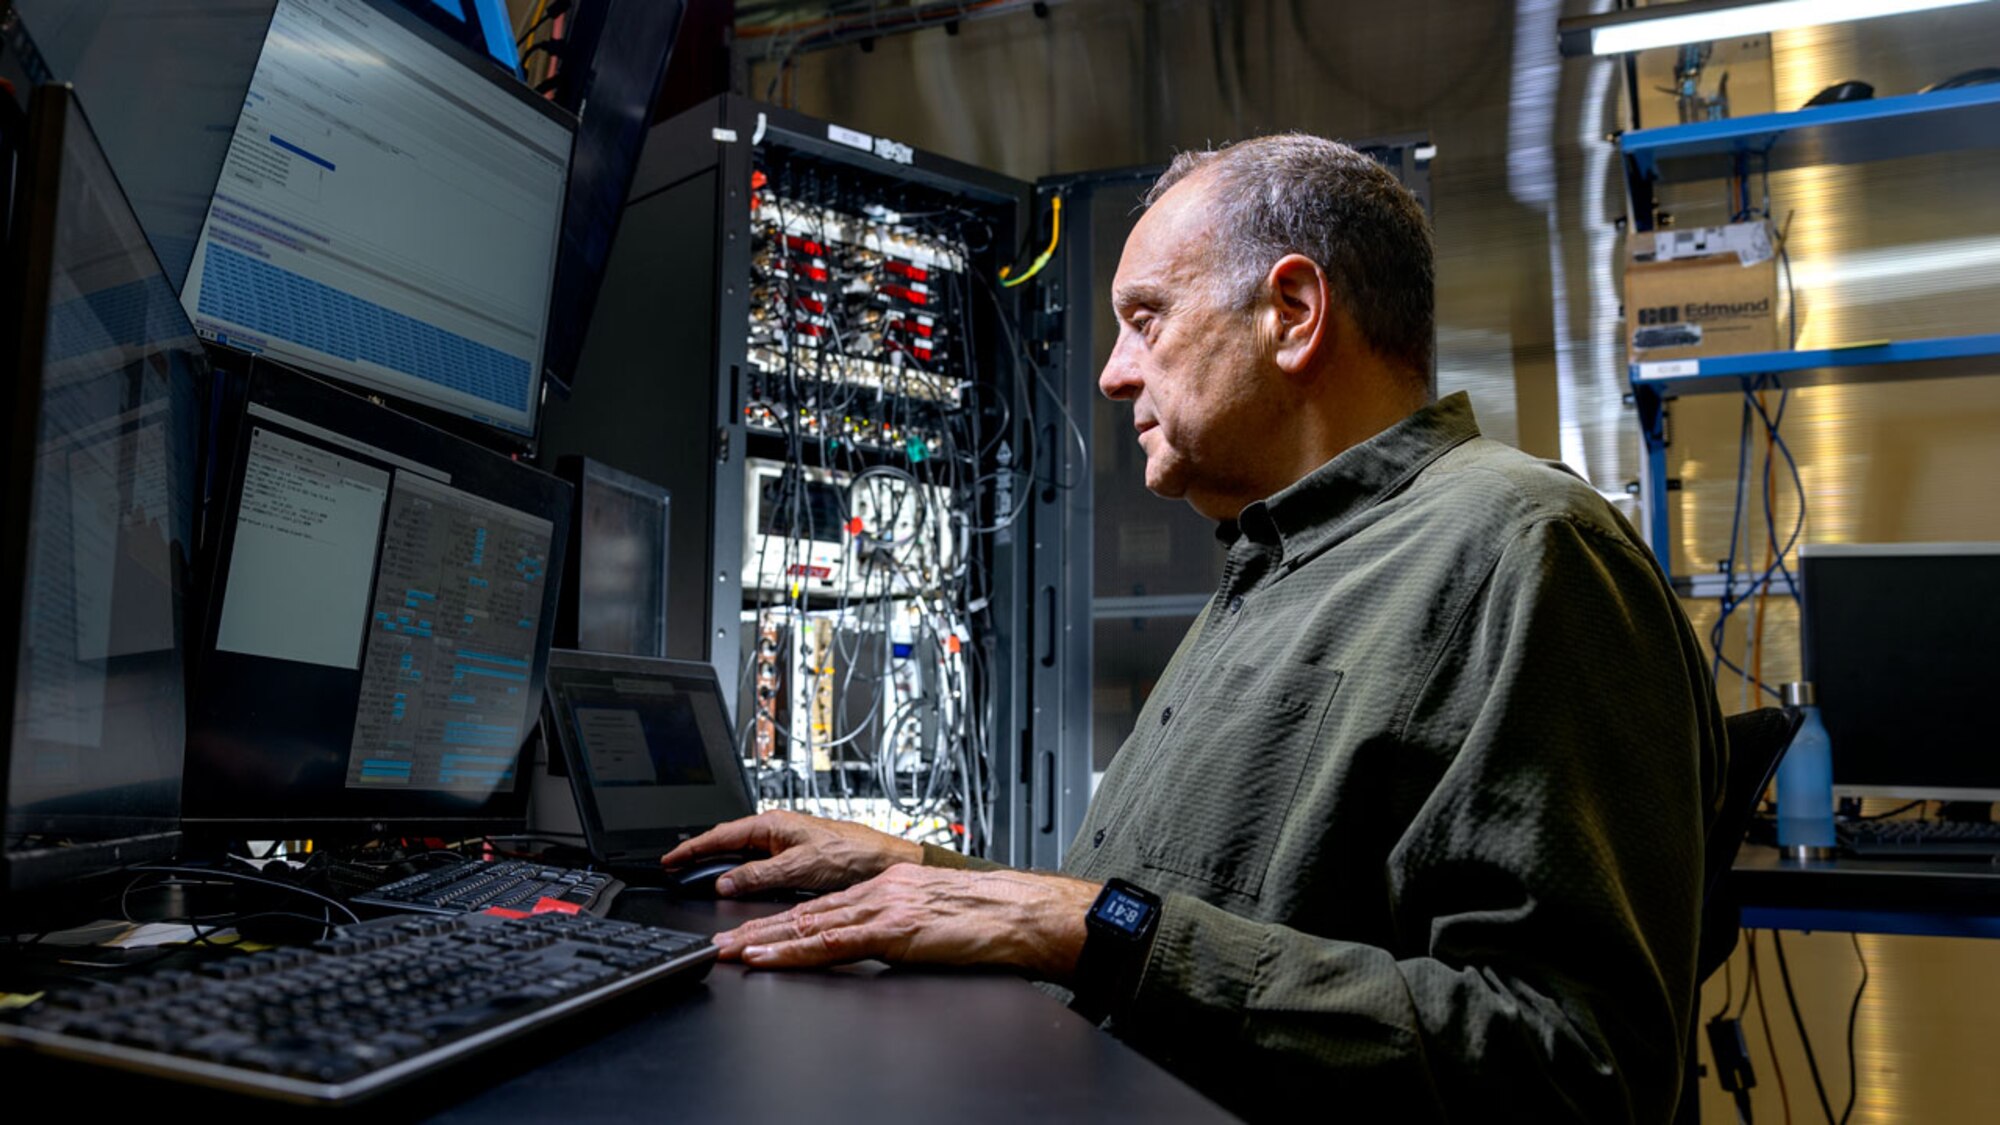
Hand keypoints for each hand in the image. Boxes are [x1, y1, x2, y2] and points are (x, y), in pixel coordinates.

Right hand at [659, 810, 922, 896]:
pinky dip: (739, 870)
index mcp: (773, 824)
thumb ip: (758, 875)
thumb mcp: (799, 867)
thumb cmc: (852, 855)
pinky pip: (757, 862)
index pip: (721, 835)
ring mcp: (785, 842)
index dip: (692, 848)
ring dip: (719, 863)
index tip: (670, 859)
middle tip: (675, 867)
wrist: (885, 861)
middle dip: (699, 853)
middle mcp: (777, 829)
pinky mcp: (795, 855)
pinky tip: (734, 879)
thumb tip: (725, 882)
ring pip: (742, 852)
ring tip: (696, 873)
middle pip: (727, 841)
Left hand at [711, 864, 1101, 982]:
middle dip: (757, 929)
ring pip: (808, 924)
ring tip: (729, 952)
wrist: (1021, 912)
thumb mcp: (932, 919)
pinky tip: (769, 956)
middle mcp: (878, 891)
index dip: (781, 921)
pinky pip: (832, 941)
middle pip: (804, 912)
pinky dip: (794, 950)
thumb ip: (899, 927)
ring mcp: (882, 908)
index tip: (750, 934)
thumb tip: (881, 945)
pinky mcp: (892, 929)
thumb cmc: (989, 920)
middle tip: (719, 943)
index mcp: (887, 887)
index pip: (822, 906)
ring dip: (763, 940)